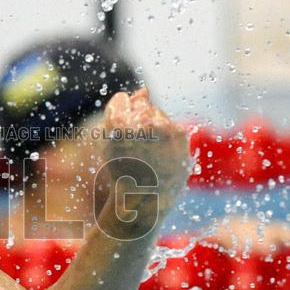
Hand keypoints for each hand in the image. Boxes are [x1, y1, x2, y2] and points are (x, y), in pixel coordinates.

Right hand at [101, 89, 191, 222]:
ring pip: (157, 113)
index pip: (121, 99)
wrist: (144, 199)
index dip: (118, 116)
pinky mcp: (180, 135)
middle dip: (137, 118)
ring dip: (152, 126)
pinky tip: (161, 154)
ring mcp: (164, 128)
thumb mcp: (109, 141)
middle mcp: (143, 122)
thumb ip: (119, 110)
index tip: (120, 136)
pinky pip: (171, 125)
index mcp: (118, 124)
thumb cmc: (123, 170)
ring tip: (148, 152)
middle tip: (135, 145)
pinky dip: (166, 137)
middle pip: (141, 102)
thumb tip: (144, 90)